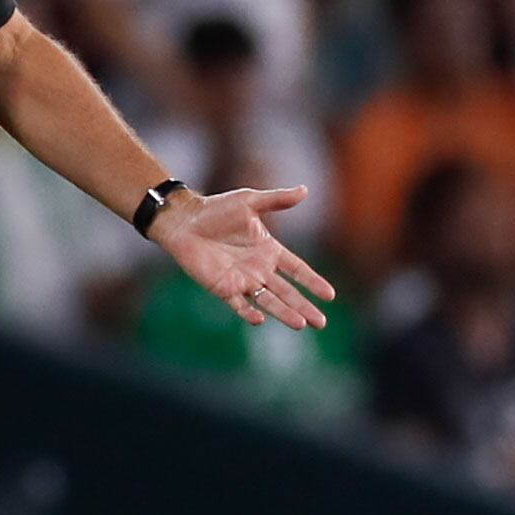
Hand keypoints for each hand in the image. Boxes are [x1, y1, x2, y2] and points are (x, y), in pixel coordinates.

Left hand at [149, 186, 335, 329]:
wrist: (184, 220)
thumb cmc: (216, 209)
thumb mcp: (250, 201)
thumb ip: (277, 199)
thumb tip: (305, 189)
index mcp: (269, 250)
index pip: (297, 270)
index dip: (312, 282)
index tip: (330, 295)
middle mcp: (259, 268)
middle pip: (287, 292)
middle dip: (304, 306)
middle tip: (321, 323)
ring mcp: (242, 280)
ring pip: (268, 301)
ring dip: (284, 313)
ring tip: (301, 324)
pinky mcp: (223, 287)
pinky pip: (238, 304)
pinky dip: (248, 313)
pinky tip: (260, 319)